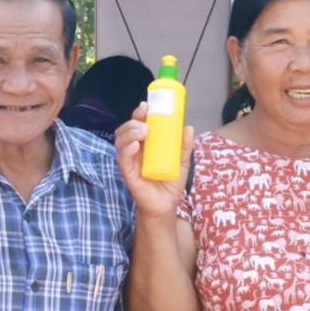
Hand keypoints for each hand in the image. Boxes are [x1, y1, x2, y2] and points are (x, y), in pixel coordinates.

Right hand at [115, 103, 193, 220]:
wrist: (166, 205)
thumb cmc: (170, 182)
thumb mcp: (182, 162)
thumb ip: (184, 146)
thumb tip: (188, 127)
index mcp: (146, 144)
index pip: (138, 124)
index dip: (140, 114)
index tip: (147, 105)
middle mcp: (135, 150)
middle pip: (126, 129)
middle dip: (133, 120)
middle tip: (144, 117)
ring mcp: (130, 161)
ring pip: (121, 141)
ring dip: (130, 132)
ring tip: (143, 131)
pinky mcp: (127, 173)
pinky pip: (123, 159)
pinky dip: (127, 149)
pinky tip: (136, 145)